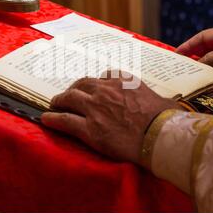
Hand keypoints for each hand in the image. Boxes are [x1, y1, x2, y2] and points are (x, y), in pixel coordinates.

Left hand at [41, 73, 182, 163]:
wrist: (160, 136)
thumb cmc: (166, 119)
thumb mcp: (162, 100)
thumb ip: (154, 99)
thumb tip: (166, 106)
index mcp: (123, 81)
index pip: (105, 76)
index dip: (97, 82)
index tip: (94, 86)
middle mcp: (106, 91)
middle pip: (82, 84)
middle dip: (74, 89)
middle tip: (69, 94)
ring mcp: (95, 109)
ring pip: (69, 99)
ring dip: (60, 100)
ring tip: (54, 103)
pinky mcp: (88, 128)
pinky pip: (65, 121)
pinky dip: (53, 119)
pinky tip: (46, 119)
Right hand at [177, 27, 212, 85]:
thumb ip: (211, 58)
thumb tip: (196, 65)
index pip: (203, 38)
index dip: (188, 45)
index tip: (176, 54)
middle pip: (205, 52)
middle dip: (192, 60)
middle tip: (178, 69)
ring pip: (211, 66)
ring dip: (201, 72)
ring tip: (188, 80)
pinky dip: (211, 81)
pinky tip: (204, 88)